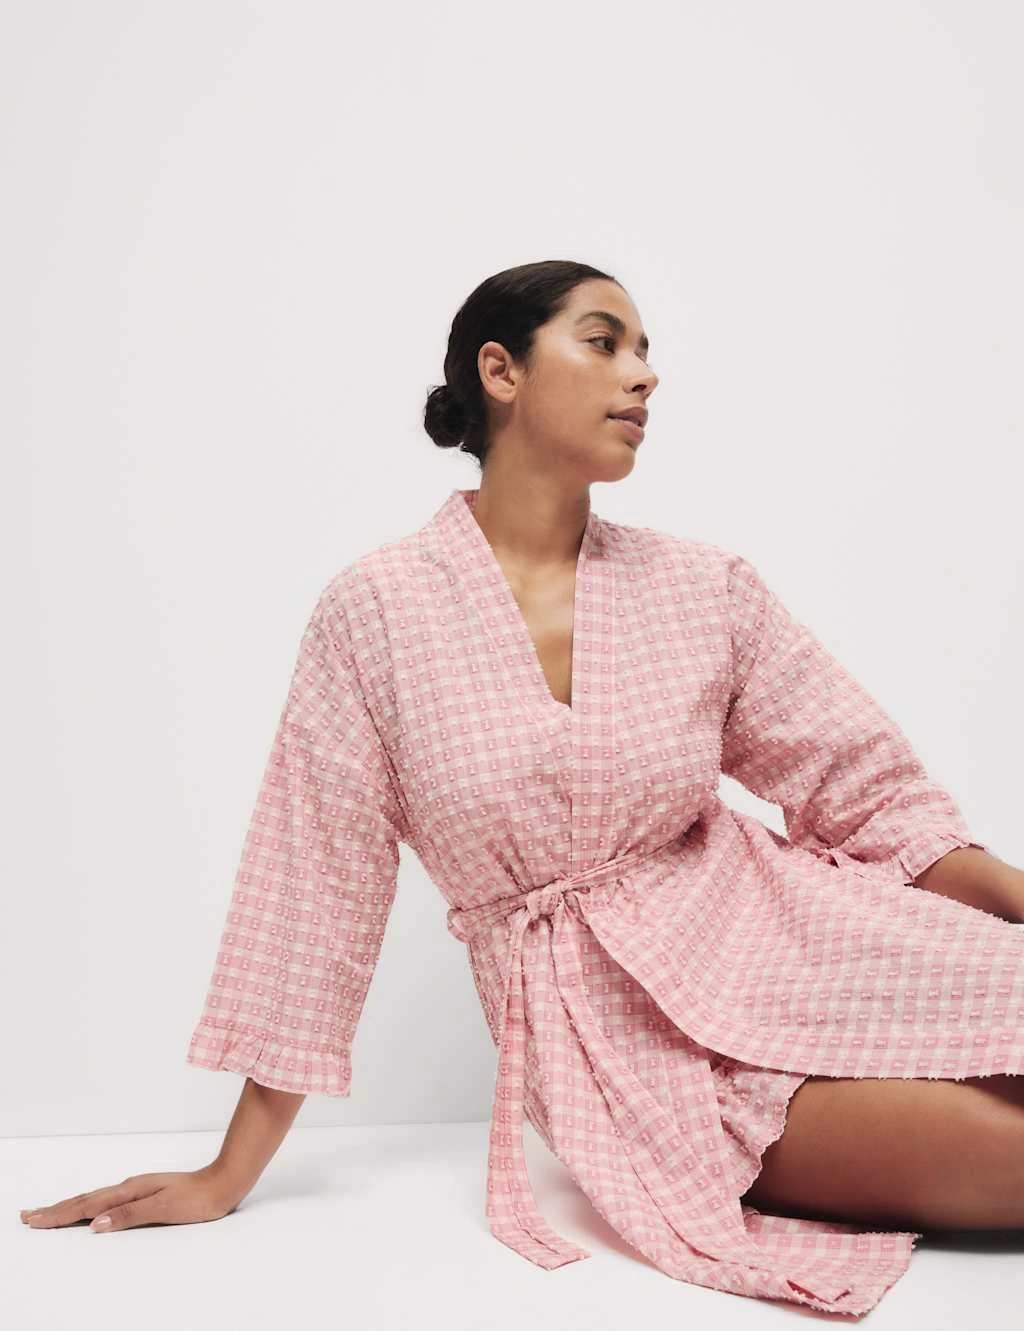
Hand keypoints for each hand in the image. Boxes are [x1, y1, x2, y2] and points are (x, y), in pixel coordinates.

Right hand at [19, 1164, 242, 1232]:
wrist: (224, 1183)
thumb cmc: (197, 1199)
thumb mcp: (163, 1209)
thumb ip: (129, 1215)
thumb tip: (95, 1224)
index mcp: (130, 1191)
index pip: (86, 1206)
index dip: (59, 1214)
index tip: (33, 1219)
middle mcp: (130, 1187)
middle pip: (85, 1200)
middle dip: (56, 1210)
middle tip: (28, 1216)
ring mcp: (137, 1189)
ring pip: (95, 1199)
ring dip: (69, 1207)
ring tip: (49, 1212)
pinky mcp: (146, 1194)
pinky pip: (108, 1201)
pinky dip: (90, 1206)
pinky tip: (89, 1209)